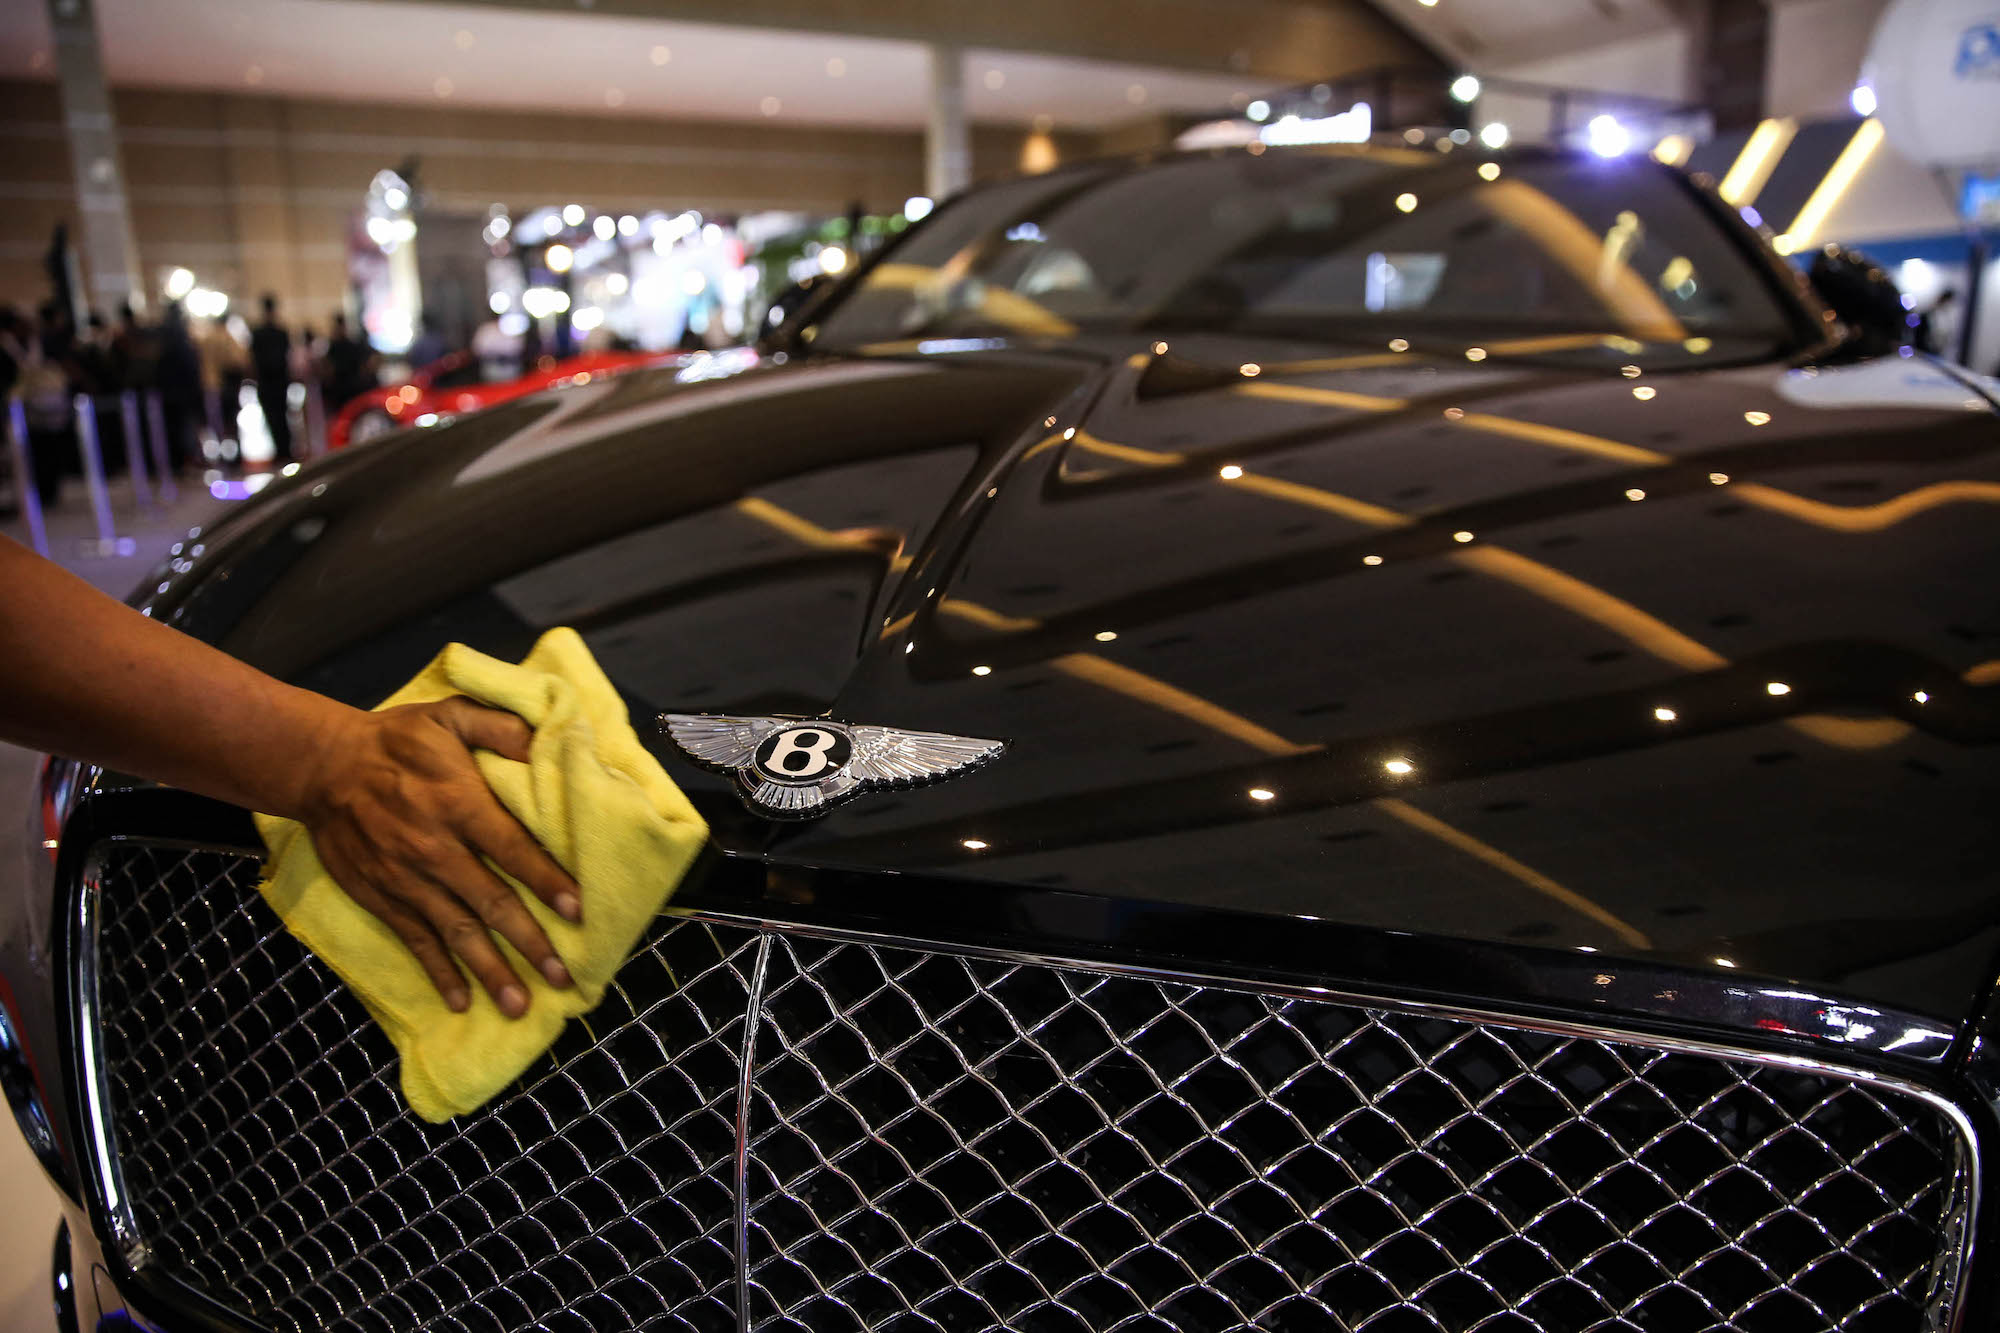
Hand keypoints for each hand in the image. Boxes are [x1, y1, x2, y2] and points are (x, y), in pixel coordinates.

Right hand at [288, 697, 581, 1016]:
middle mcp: (434, 849)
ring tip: (520, 1006)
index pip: (512, 849)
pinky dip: (439, 974)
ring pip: (456, 933)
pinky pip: (417, 941)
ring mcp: (406, 879)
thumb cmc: (397, 740)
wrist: (322, 767)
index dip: (547, 881)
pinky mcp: (382, 897)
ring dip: (490, 972)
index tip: (579, 912)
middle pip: (491, 903)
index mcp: (458, 804)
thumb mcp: (450, 715)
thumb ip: (502, 728)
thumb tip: (547, 744)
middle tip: (564, 978)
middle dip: (530, 944)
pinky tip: (462, 1002)